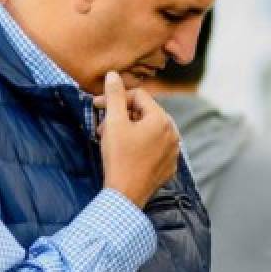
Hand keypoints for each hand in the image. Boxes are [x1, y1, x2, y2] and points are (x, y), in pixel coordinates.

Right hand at [96, 72, 178, 206]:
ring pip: (149, 131)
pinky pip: (153, 148)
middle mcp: (173, 133)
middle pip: (144, 113)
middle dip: (121, 116)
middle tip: (101, 127)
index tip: (97, 107)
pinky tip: (125, 155)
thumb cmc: (119, 158)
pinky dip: (139, 146)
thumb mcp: (114, 123)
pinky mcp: (169, 167)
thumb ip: (115, 95)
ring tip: (111, 141)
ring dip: (128, 131)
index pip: (138, 97)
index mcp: (162, 119)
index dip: (115, 99)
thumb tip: (114, 75)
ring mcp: (173, 152)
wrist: (125, 196)